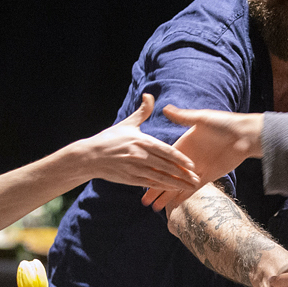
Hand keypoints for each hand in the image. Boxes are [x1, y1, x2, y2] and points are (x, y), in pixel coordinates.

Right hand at [80, 94, 199, 191]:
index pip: (166, 150)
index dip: (180, 158)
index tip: (191, 164)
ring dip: (176, 183)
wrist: (90, 156)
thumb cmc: (110, 139)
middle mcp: (140, 155)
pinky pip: (149, 184)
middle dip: (183, 174)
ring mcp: (135, 168)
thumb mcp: (127, 124)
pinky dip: (161, 188)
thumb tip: (149, 96)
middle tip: (197, 178)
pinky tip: (172, 191)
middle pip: (166, 166)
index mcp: (142, 141)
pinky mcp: (130, 179)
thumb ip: (142, 112)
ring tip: (190, 187)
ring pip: (160, 177)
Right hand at [141, 106, 263, 210]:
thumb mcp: (202, 119)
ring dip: (166, 196)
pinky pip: (192, 191)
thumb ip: (183, 117)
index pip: (163, 160)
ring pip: (177, 186)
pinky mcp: (208, 177)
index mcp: (183, 145)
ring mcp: (197, 169)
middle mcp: (188, 159)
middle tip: (144, 201)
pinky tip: (173, 207)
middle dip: (155, 188)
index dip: (151, 168)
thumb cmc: (224, 124)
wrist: (245, 135)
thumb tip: (165, 108)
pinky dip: (182, 198)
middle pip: (167, 176)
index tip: (140, 176)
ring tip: (155, 209)